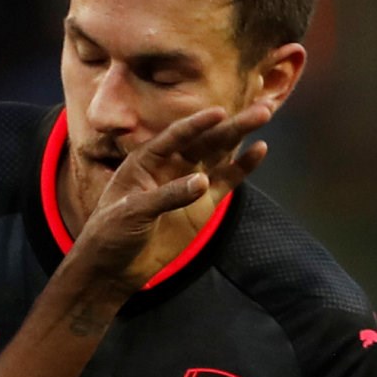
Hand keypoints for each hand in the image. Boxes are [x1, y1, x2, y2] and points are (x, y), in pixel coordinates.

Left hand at [62, 102, 275, 283]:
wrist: (115, 266)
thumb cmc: (112, 232)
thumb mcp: (132, 212)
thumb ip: (167, 195)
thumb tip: (203, 183)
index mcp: (146, 159)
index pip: (176, 136)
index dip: (197, 124)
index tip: (219, 112)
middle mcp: (171, 165)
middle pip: (205, 140)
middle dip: (231, 125)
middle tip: (261, 110)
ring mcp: (190, 183)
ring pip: (220, 154)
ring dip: (241, 136)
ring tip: (265, 115)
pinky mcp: (204, 204)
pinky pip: (227, 180)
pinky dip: (243, 166)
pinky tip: (260, 148)